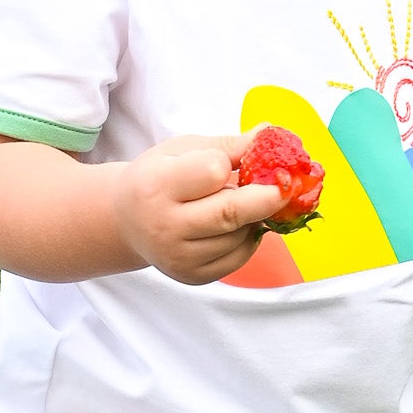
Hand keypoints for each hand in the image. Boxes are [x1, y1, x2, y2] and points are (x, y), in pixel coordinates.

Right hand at [115, 133, 282, 285]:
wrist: (127, 221)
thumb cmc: (158, 177)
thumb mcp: (183, 150)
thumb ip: (227, 146)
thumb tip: (270, 135)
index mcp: (156, 186)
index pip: (212, 173)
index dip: (228, 163)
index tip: (235, 159)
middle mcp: (164, 227)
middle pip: (230, 213)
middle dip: (266, 196)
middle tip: (285, 185)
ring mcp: (178, 258)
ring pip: (239, 236)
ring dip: (254, 217)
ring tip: (242, 202)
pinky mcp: (193, 277)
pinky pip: (239, 257)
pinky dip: (248, 238)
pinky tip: (238, 225)